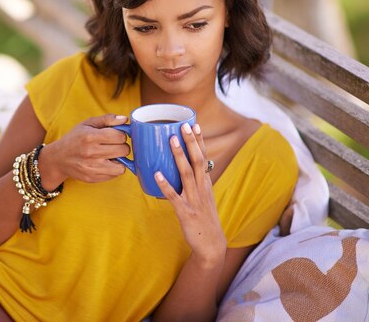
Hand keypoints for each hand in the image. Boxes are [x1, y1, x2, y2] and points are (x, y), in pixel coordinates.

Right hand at [38, 114, 129, 187]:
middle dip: (122, 146)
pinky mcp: (92, 178)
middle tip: (114, 145)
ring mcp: (92, 168)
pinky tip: (105, 163)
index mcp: (90, 137)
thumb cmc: (75, 138)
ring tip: (111, 155)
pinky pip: (114, 175)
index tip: (116, 135)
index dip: (121, 134)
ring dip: (119, 160)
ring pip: (122, 166)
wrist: (58, 158)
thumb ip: (107, 119)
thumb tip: (125, 119)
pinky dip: (113, 168)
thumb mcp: (87, 124)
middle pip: (123, 150)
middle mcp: (91, 153)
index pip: (120, 136)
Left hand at [155, 123, 226, 266]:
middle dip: (191, 142)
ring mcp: (194, 200)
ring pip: (187, 174)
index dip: (199, 141)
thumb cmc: (203, 217)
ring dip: (179, 156)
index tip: (195, 124)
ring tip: (171, 141)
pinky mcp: (185, 212)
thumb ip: (194, 181)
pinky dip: (165, 185)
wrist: (211, 244)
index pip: (204, 157)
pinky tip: (157, 175)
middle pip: (198, 161)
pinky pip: (174, 197)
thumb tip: (181, 166)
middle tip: (183, 125)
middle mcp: (202, 188)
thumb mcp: (203, 196)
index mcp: (206, 183)